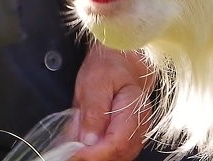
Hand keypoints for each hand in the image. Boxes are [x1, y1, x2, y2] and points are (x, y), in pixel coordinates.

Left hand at [69, 44, 153, 160]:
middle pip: (119, 155)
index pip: (117, 142)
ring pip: (118, 157)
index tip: (74, 153)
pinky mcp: (128, 138)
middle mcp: (141, 126)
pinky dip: (99, 154)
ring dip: (96, 156)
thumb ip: (93, 111)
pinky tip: (85, 146)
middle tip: (70, 151)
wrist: (120, 62)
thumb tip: (88, 140)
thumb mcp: (95, 81)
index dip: (95, 154)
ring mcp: (137, 134)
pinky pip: (115, 153)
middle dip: (93, 157)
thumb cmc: (108, 67)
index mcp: (136, 108)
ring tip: (76, 146)